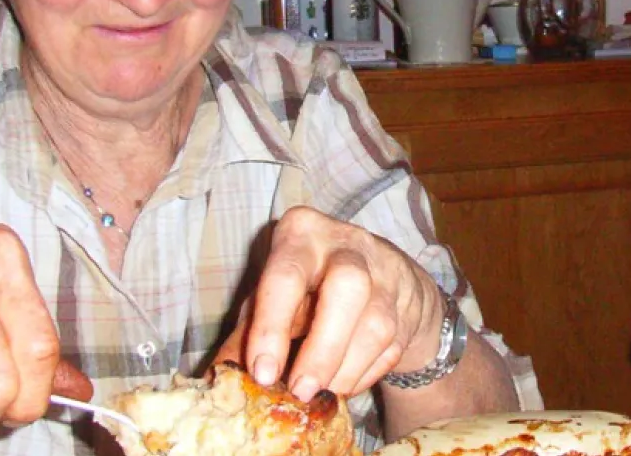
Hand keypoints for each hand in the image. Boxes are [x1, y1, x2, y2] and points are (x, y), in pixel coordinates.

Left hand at [214, 206, 444, 399]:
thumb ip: (247, 332)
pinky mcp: (407, 306)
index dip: (272, 327)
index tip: (263, 374)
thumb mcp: (269, 295)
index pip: (286, 275)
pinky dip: (364, 375)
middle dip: (322, 348)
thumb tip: (223, 379)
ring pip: (375, 325)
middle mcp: (348, 244)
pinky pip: (391, 349)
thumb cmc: (307, 285)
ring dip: (344, 370)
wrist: (374, 275)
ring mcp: (385, 273)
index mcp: (302, 234)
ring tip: (319, 396)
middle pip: (347, 288)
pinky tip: (343, 385)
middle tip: (301, 391)